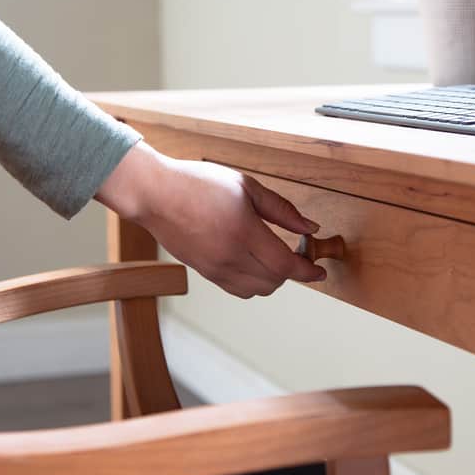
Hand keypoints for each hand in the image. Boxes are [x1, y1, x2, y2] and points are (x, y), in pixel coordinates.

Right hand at [95, 142, 326, 297]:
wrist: (155, 195)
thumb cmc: (198, 184)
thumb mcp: (247, 186)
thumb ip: (282, 210)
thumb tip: (310, 228)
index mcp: (244, 232)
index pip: (286, 265)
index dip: (308, 271)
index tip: (319, 270)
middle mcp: (230, 256)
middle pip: (275, 281)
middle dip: (293, 271)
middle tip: (298, 253)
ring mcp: (216, 269)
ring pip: (258, 290)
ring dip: (274, 279)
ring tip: (275, 257)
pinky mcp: (205, 273)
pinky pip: (239, 290)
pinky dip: (255, 283)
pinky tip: (256, 263)